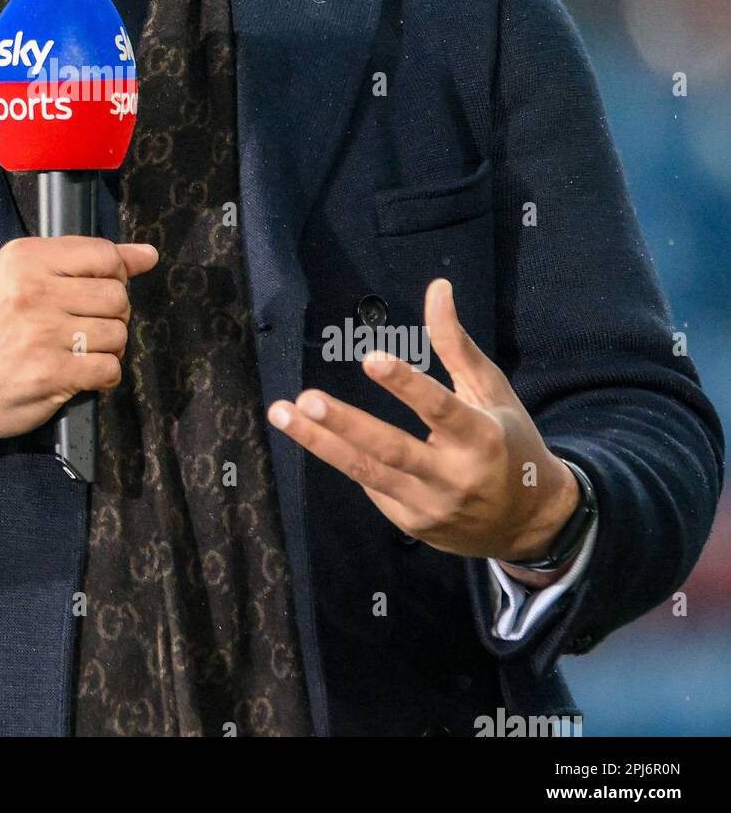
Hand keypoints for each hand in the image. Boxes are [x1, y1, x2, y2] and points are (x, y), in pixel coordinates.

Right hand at [0, 235, 158, 467]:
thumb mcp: (25, 279)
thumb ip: (86, 262)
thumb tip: (147, 255)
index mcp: (24, 258)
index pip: (104, 254)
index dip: (114, 275)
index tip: (96, 291)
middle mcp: (31, 290)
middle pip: (116, 295)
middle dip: (112, 315)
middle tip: (86, 326)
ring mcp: (40, 333)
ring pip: (117, 333)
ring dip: (108, 348)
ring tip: (80, 350)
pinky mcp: (50, 373)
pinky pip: (109, 368)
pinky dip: (103, 375)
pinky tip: (80, 372)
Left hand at [267, 278, 580, 563]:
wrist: (531, 524)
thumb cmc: (509, 443)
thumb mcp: (491, 392)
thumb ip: (456, 344)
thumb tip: (437, 288)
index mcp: (482, 438)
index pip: (439, 408)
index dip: (405, 384)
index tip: (371, 358)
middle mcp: (455, 476)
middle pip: (392, 449)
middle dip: (345, 424)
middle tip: (306, 399)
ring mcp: (430, 505)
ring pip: (367, 472)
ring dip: (320, 443)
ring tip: (282, 415)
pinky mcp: (411, 523)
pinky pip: (371, 486)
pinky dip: (345, 457)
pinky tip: (320, 435)